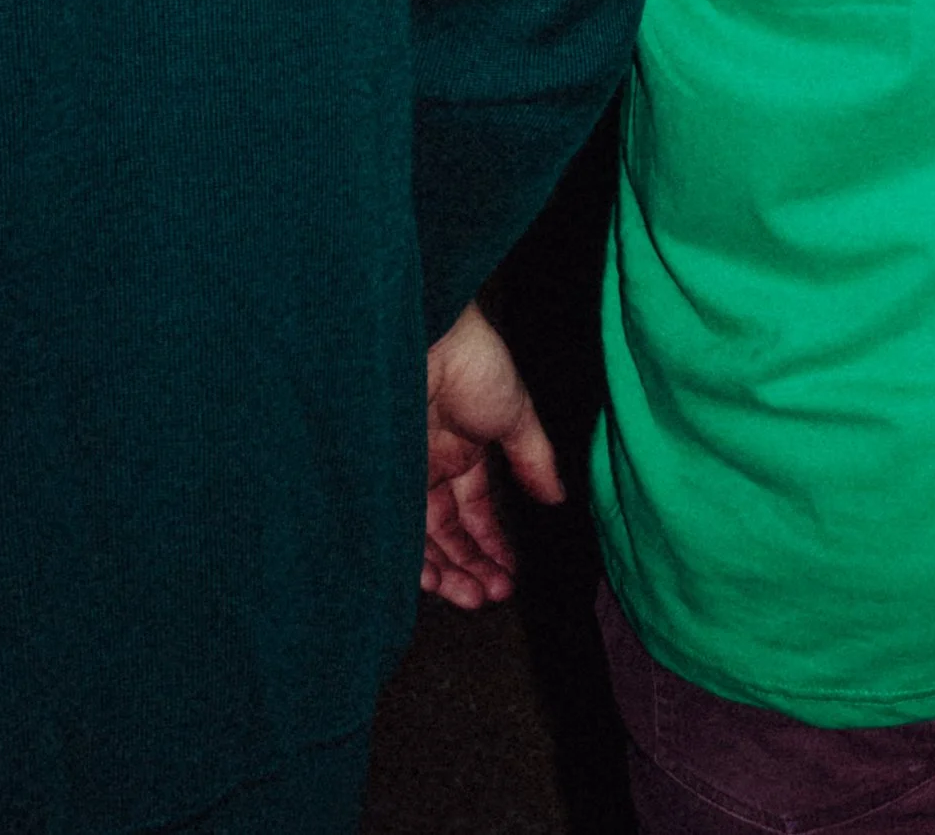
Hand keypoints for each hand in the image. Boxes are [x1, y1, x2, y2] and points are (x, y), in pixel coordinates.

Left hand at [423, 300, 564, 609]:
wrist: (427, 336)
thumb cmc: (474, 360)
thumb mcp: (516, 413)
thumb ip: (535, 460)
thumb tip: (557, 498)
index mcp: (464, 450)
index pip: (476, 512)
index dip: (492, 545)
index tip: (508, 578)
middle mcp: (429, 468)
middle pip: (448, 534)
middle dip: (471, 568)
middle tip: (490, 598)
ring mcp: (402, 476)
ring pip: (422, 540)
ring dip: (447, 572)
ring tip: (472, 598)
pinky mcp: (378, 482)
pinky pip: (394, 532)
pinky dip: (414, 560)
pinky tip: (434, 581)